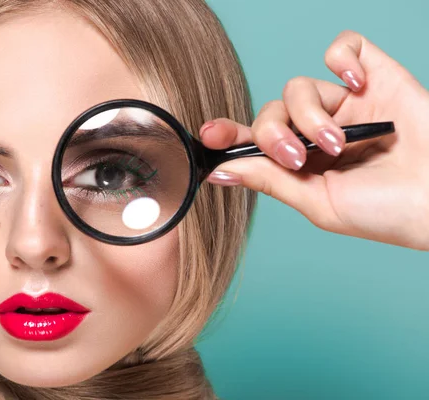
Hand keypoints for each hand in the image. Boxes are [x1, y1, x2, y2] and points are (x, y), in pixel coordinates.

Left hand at [202, 30, 428, 250]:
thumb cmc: (385, 212)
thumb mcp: (318, 201)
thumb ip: (270, 181)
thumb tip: (220, 171)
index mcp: (301, 162)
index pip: (254, 140)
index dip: (228, 134)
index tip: (208, 136)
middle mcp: (317, 131)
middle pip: (271, 111)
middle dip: (274, 133)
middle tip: (297, 156)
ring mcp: (346, 105)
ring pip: (299, 86)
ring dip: (309, 113)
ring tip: (337, 141)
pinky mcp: (376, 79)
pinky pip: (343, 49)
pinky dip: (341, 59)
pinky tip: (355, 86)